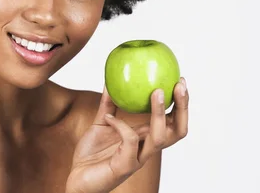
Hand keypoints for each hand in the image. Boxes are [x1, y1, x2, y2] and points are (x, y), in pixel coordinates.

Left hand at [65, 78, 188, 192]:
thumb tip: (111, 80)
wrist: (78, 179)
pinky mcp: (125, 167)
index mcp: (145, 138)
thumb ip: (108, 105)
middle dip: (182, 107)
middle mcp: (146, 148)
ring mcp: (138, 158)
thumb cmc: (92, 154)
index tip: (179, 80)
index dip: (180, 103)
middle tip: (179, 85)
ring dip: (160, 114)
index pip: (173, 121)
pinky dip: (120, 126)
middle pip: (177, 130)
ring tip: (156, 92)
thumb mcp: (101, 123)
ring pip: (160, 138)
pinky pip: (129, 142)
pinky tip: (109, 118)